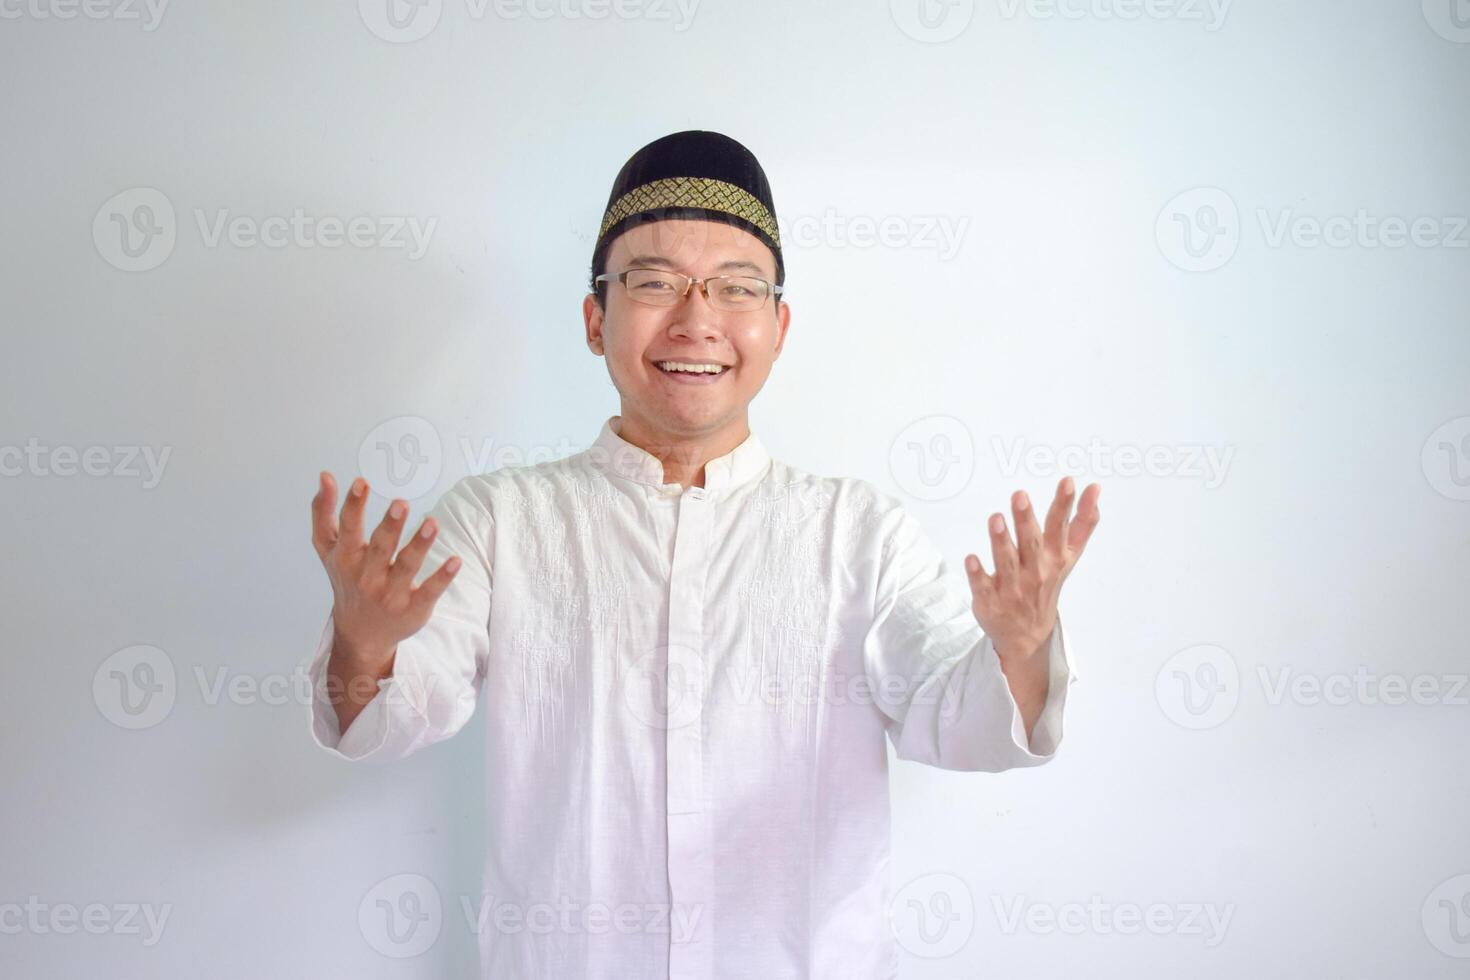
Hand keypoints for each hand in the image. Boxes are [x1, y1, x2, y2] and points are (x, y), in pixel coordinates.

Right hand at [311, 471, 461, 665]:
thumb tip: (324, 476)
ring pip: (407, 566)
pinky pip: (429, 591)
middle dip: (390, 526)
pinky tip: (456, 560)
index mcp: (346, 558)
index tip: (361, 483)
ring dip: (419, 544)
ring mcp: (391, 593)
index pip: (348, 529)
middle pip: (380, 548)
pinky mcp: (413, 607)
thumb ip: (323, 512)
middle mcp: (367, 576)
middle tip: (401, 503)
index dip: (353, 506)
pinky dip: (442, 577)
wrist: (360, 633)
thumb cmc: (347, 580)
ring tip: (431, 523)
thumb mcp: (327, 549)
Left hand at [963, 476, 1100, 663]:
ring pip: (1007, 562)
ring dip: (1001, 541)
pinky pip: (982, 586)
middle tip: (1020, 495)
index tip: (1067, 482)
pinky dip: (977, 574)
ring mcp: (1013, 587)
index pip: (1061, 528)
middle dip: (1026, 520)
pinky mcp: (991, 600)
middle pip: (1032, 543)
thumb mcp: (1069, 556)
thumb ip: (1082, 523)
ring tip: (996, 518)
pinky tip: (971, 558)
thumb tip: (1095, 488)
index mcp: (1055, 558)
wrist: (1029, 635)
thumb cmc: (1048, 582)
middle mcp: (1036, 571)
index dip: (1065, 505)